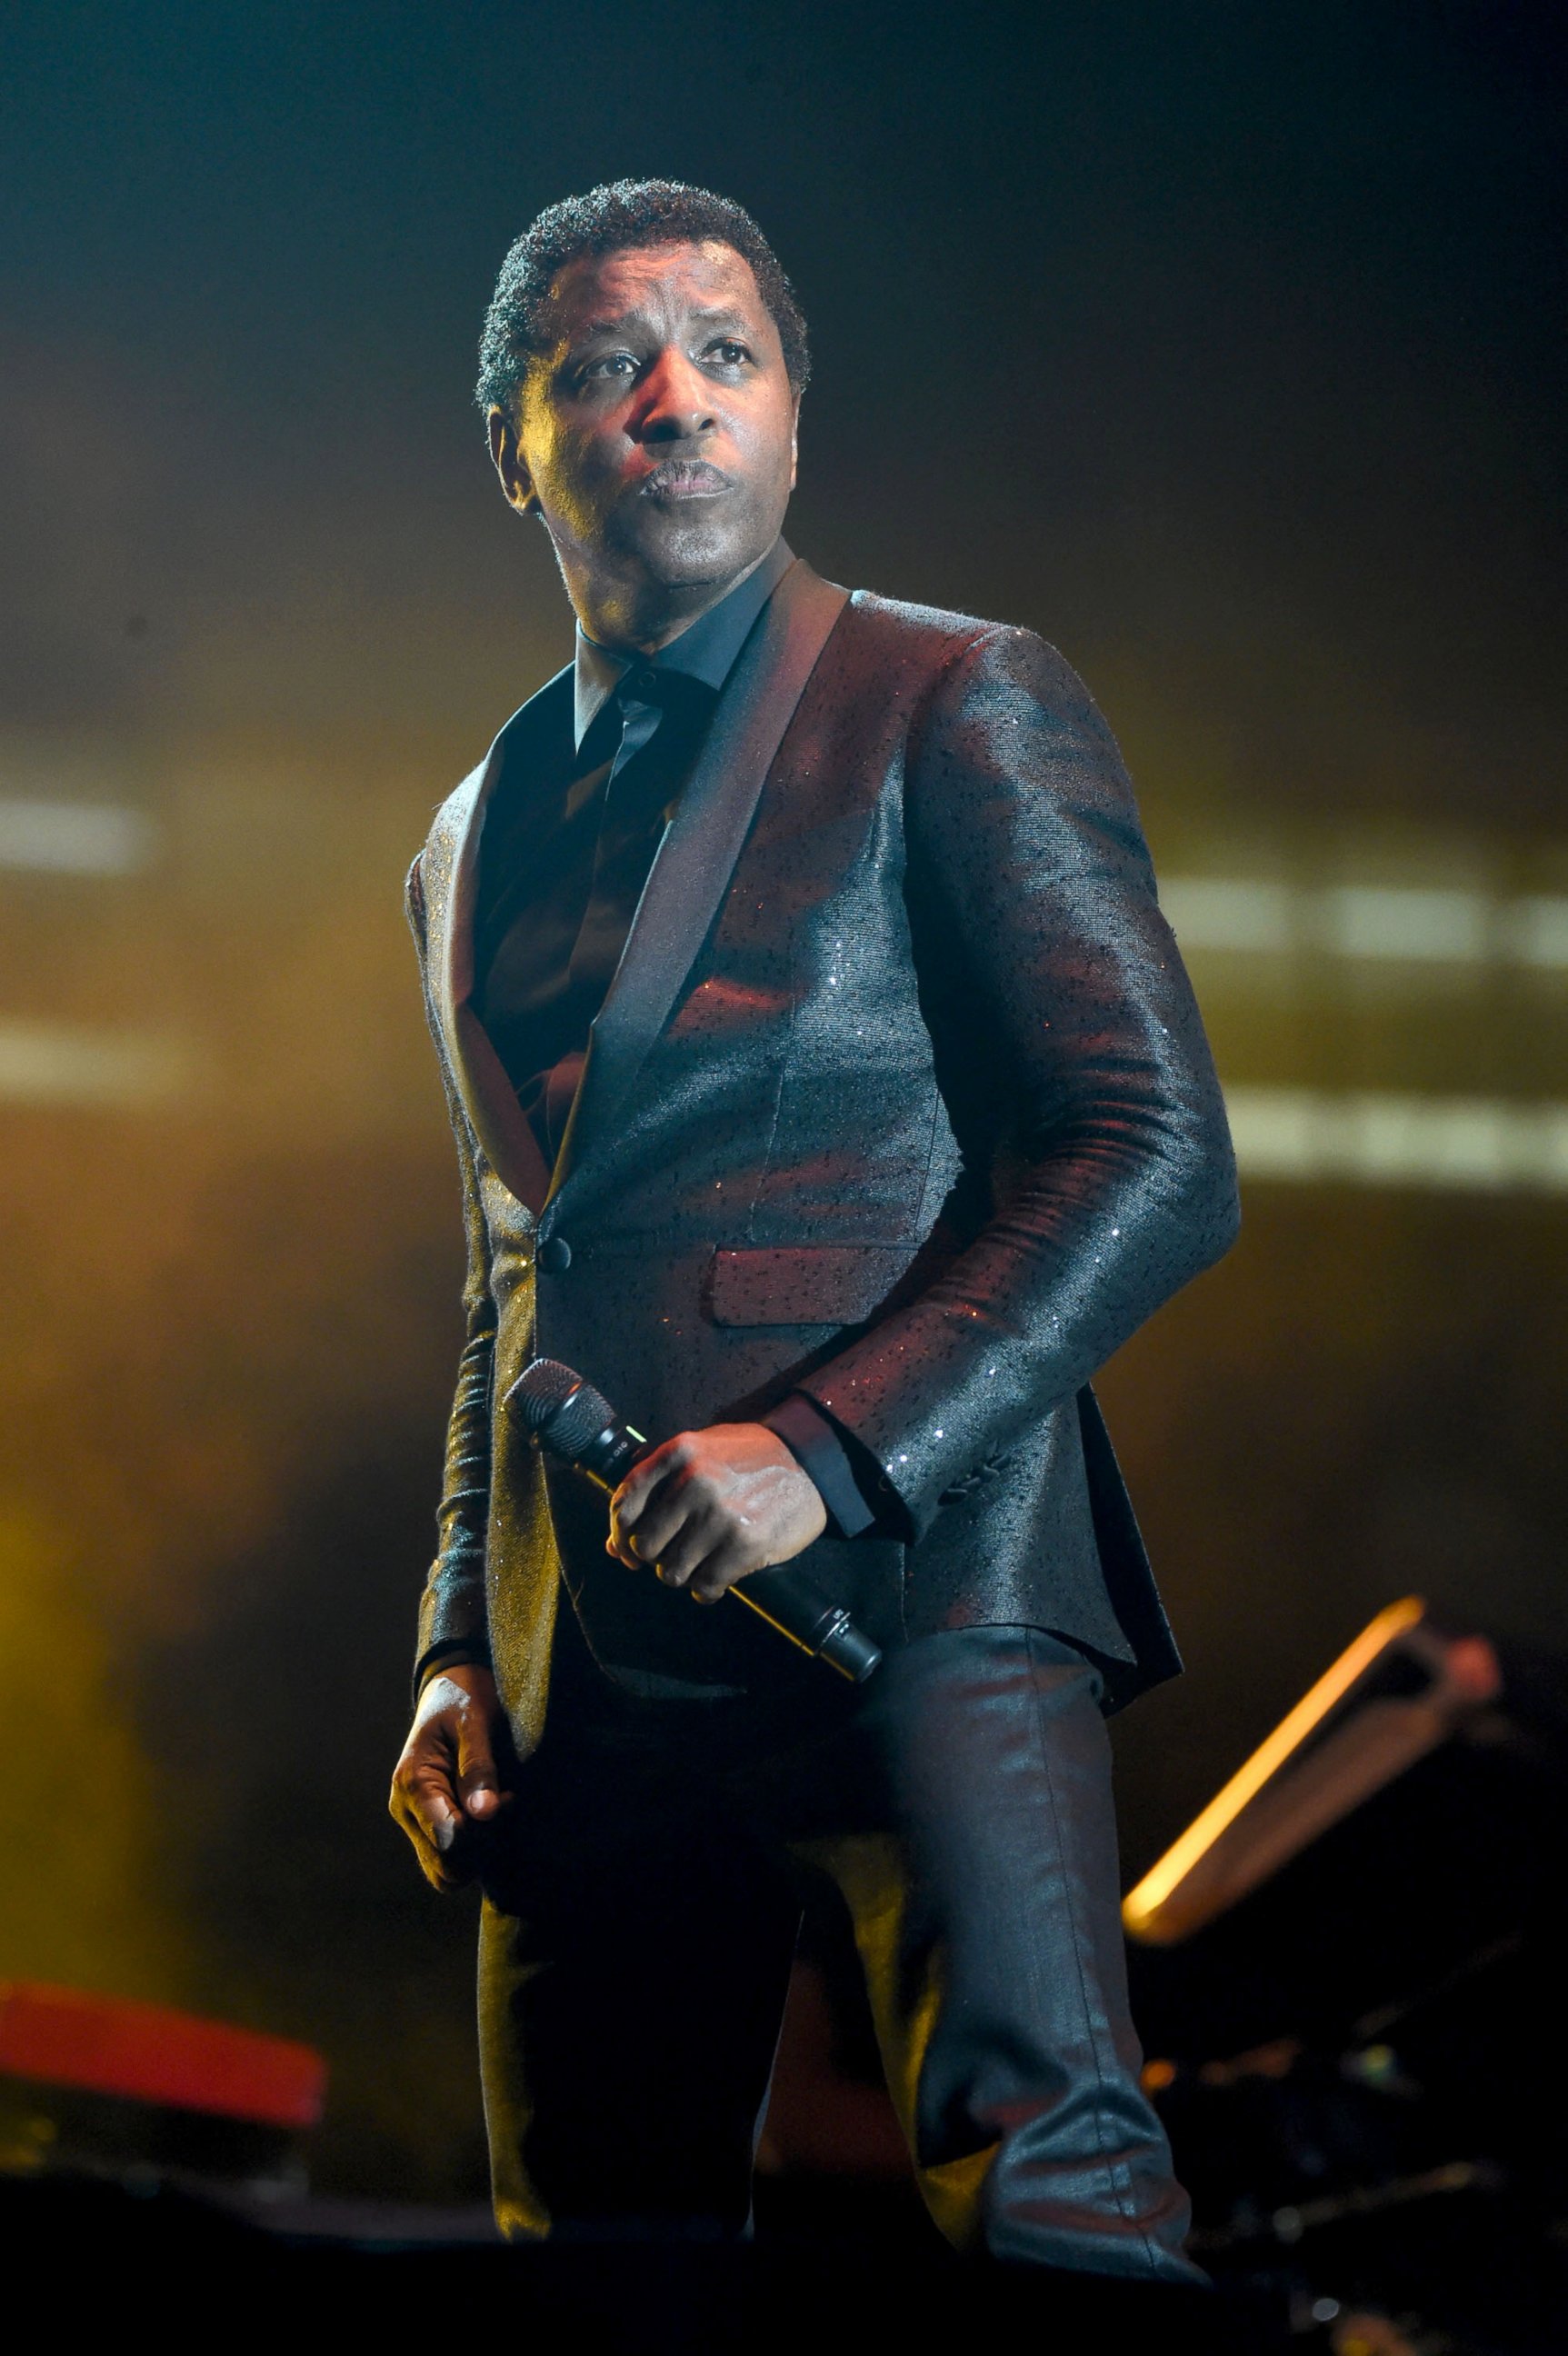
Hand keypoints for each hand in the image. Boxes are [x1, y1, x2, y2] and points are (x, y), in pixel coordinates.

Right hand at [388, 1663, 511, 1890]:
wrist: (449, 1689)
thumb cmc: (463, 1700)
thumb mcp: (475, 1724)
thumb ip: (478, 1768)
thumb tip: (485, 1814)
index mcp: (413, 1783)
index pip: (448, 1839)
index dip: (484, 1832)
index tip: (508, 1798)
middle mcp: (405, 1808)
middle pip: (446, 1864)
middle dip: (483, 1846)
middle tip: (507, 1803)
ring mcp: (413, 1819)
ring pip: (445, 1870)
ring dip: (479, 1851)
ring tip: (499, 1807)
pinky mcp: (426, 1823)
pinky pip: (447, 1857)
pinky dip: (473, 1849)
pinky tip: (490, 1814)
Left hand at [607, 1421, 827, 1603]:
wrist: (811, 1462)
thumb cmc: (749, 1459)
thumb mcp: (699, 1453)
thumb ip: (656, 1489)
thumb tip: (613, 1547)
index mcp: (678, 1453)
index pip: (624, 1505)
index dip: (620, 1535)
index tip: (627, 1549)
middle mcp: (694, 1482)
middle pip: (645, 1546)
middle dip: (655, 1558)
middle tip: (674, 1555)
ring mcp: (719, 1515)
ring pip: (672, 1572)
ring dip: (683, 1575)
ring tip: (700, 1564)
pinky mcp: (745, 1545)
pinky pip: (705, 1586)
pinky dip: (706, 1590)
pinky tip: (717, 1578)